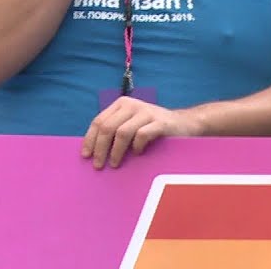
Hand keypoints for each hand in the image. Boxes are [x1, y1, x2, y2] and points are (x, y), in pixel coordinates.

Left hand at [81, 96, 201, 168]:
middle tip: (98, 165)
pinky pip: (142, 135)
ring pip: (122, 133)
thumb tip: (92, 151)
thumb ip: (114, 130)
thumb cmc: (152, 128)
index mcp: (122, 104)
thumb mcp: (131, 124)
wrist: (184, 124)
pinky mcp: (160, 122)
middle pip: (108, 128)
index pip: (99, 121)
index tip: (86, 156)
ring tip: (115, 164)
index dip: (90, 139)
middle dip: (100, 148)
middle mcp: (133, 105)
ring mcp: (147, 112)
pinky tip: (138, 153)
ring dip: (115, 151)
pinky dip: (136, 147)